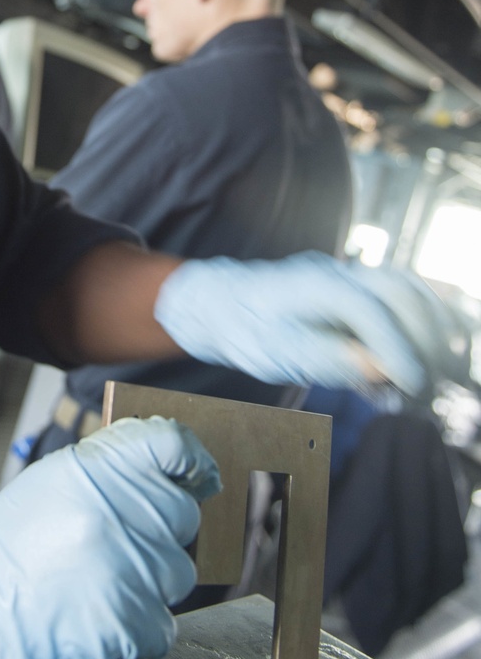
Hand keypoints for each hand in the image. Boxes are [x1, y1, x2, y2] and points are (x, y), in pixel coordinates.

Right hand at [0, 416, 219, 658]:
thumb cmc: (17, 541)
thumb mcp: (58, 479)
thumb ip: (117, 467)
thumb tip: (183, 472)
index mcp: (100, 469)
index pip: (172, 444)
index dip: (190, 459)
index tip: (195, 475)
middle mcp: (122, 514)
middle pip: (183, 514)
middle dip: (156, 529)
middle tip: (114, 543)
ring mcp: (133, 572)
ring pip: (177, 573)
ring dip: (148, 580)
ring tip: (99, 584)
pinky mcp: (133, 627)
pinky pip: (164, 625)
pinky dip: (138, 627)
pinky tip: (99, 617)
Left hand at [155, 251, 468, 397]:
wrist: (224, 305)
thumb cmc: (247, 331)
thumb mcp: (278, 354)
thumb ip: (329, 360)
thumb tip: (379, 370)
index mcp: (314, 284)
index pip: (371, 312)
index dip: (398, 350)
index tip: (413, 386)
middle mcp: (337, 272)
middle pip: (399, 292)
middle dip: (423, 338)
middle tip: (426, 385)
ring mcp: (347, 275)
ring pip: (405, 289)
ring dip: (428, 327)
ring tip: (434, 369)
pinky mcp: (353, 288)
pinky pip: (397, 297)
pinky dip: (417, 323)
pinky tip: (418, 358)